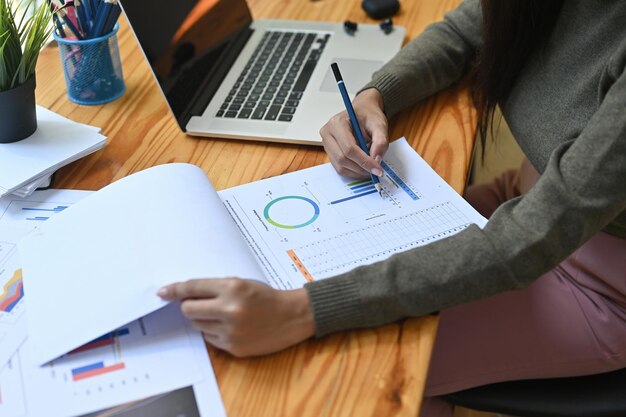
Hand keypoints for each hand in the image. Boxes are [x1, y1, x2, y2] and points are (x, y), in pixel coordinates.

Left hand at [157, 278, 314, 356]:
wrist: (292, 316)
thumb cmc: (266, 296)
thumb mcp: (242, 283)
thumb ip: (215, 288)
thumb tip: (185, 294)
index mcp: (232, 288)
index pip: (194, 288)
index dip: (175, 290)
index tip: (162, 292)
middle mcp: (230, 310)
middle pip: (189, 310)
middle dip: (189, 306)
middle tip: (198, 304)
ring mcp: (231, 331)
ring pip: (198, 325)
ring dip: (203, 319)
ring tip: (222, 314)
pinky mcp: (234, 346)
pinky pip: (210, 338)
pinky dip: (215, 331)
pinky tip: (230, 326)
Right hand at [320, 88, 388, 177]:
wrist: (362, 112)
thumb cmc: (369, 116)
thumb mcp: (380, 125)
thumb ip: (381, 142)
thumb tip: (376, 160)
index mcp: (337, 123)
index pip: (349, 148)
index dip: (364, 161)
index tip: (378, 169)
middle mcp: (328, 134)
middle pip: (342, 159)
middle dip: (361, 168)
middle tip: (376, 171)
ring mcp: (326, 144)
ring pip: (340, 166)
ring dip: (357, 172)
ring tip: (370, 168)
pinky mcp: (329, 152)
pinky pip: (340, 167)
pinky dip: (353, 171)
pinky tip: (363, 167)